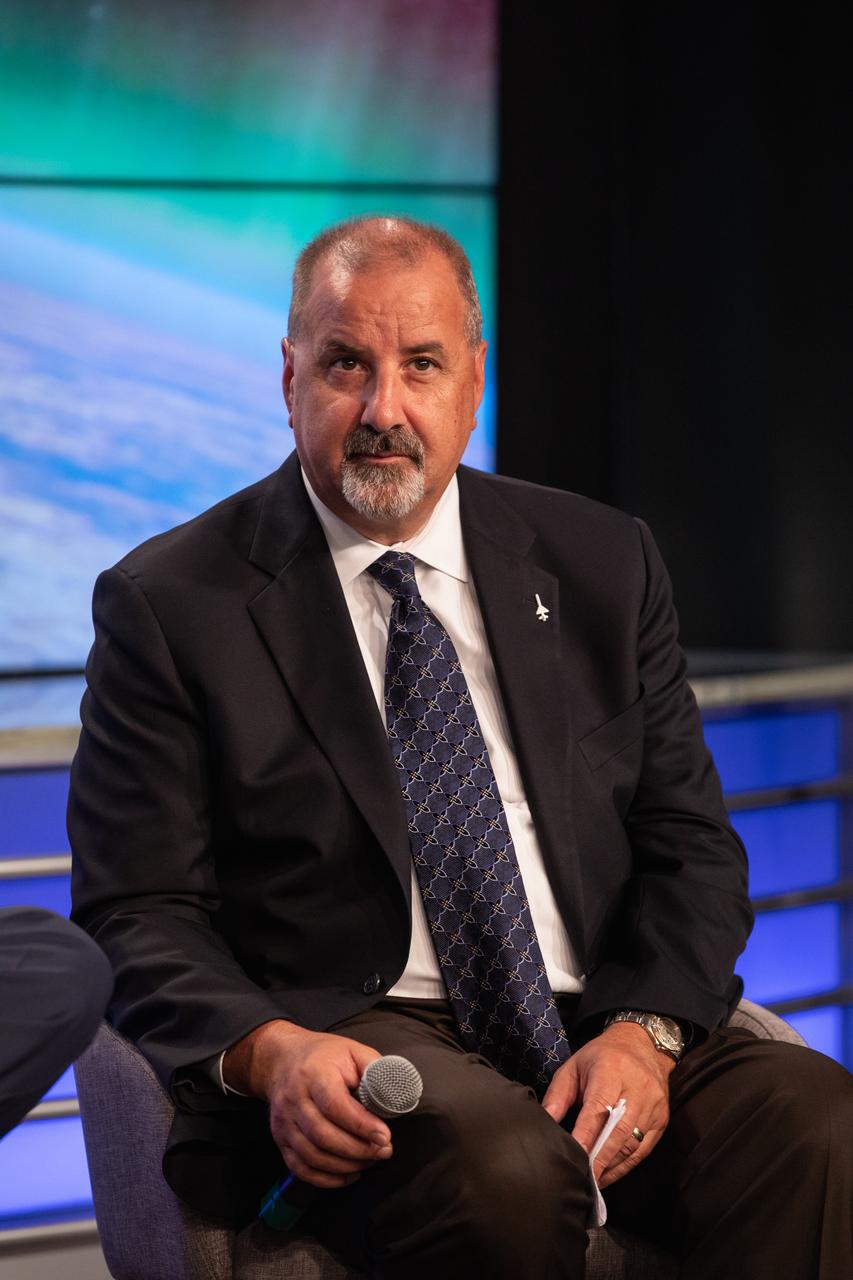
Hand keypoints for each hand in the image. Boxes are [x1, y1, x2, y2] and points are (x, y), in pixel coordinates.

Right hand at [223, 1019, 393, 1188]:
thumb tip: (394, 1097)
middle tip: (383, 1151)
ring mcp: (283, 1122)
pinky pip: (301, 1168)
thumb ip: (375, 1071)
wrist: (283, 1059)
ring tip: (370, 1160)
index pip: (334, 1106)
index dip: (361, 1125)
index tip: (385, 1136)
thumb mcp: (353, 1051)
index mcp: (314, 1073)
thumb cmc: (324, 1056)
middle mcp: (294, 1099)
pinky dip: (326, 1178)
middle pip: (323, 1136)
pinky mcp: (280, 1139)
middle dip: (358, 1150)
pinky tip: (348, 1174)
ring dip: (346, 1166)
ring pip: (313, 1156)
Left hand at [541, 1022, 674, 1187]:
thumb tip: (544, 1123)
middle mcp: (637, 1088)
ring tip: (593, 1182)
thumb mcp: (574, 1066)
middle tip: (583, 1178)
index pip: (599, 1107)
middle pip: (619, 1130)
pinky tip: (609, 1174)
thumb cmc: (601, 1057)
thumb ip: (558, 1095)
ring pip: (633, 1143)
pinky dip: (625, 1165)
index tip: (576, 1155)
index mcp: (611, 1071)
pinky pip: (644, 1149)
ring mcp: (653, 1106)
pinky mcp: (661, 1120)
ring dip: (612, 1165)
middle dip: (600, 1157)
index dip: (587, 1134)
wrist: (642, 1045)